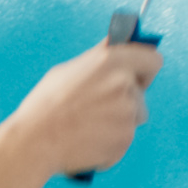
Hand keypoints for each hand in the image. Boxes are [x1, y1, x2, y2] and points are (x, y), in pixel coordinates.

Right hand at [0, 36, 159, 177]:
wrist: (34, 143)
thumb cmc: (45, 107)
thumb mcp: (68, 70)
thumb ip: (99, 58)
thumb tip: (115, 44)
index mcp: (110, 61)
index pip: (153, 59)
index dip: (144, 70)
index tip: (137, 77)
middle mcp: (124, 84)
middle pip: (141, 94)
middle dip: (126, 101)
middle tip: (98, 109)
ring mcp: (127, 113)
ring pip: (134, 118)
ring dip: (118, 123)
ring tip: (87, 127)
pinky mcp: (125, 139)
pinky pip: (124, 140)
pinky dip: (109, 143)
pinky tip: (86, 141)